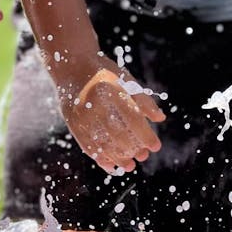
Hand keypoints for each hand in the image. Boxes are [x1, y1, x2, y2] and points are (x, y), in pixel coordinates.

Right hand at [60, 56, 166, 172]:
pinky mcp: (72, 122)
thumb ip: (143, 100)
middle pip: (117, 133)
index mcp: (112, 90)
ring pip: (102, 142)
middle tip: (143, 157)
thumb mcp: (126, 79)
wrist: (71, 65)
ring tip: (129, 166)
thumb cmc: (104, 73)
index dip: (146, 135)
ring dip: (117, 158)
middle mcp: (95, 103)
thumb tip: (160, 118)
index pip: (133, 118)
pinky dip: (100, 158)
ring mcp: (82, 114)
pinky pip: (87, 145)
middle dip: (133, 149)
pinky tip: (111, 165)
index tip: (155, 146)